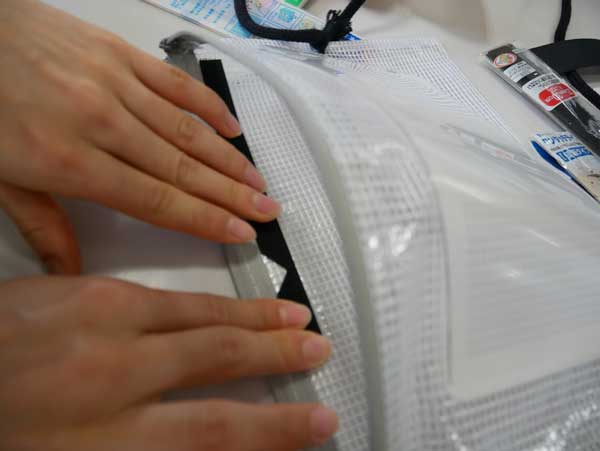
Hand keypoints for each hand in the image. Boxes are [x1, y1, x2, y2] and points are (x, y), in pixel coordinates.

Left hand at [0, 0, 279, 273]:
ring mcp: (115, 84)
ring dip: (228, 159)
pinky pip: (174, 82)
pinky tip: (233, 126)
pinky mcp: (119, 53)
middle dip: (231, 195)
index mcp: (70, 163)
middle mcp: (103, 125)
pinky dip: (208, 105)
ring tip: (260, 181)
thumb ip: (41, 227)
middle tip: (268, 212)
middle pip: (181, 168)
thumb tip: (71, 275)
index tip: (241, 233)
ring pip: (186, 130)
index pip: (155, 200)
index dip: (204, 220)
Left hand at [0, 276, 336, 449]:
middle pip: (219, 360)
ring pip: (199, 317)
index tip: (318, 419)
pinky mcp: (84, 290)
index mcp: (105, 440)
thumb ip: (142, 444)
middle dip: (276, 354)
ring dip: (253, 318)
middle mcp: (112, 378)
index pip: (217, 432)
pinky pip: (163, 292)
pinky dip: (207, 296)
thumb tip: (196, 432)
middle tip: (317, 348)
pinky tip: (224, 300)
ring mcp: (99, 324)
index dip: (276, 427)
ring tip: (291, 316)